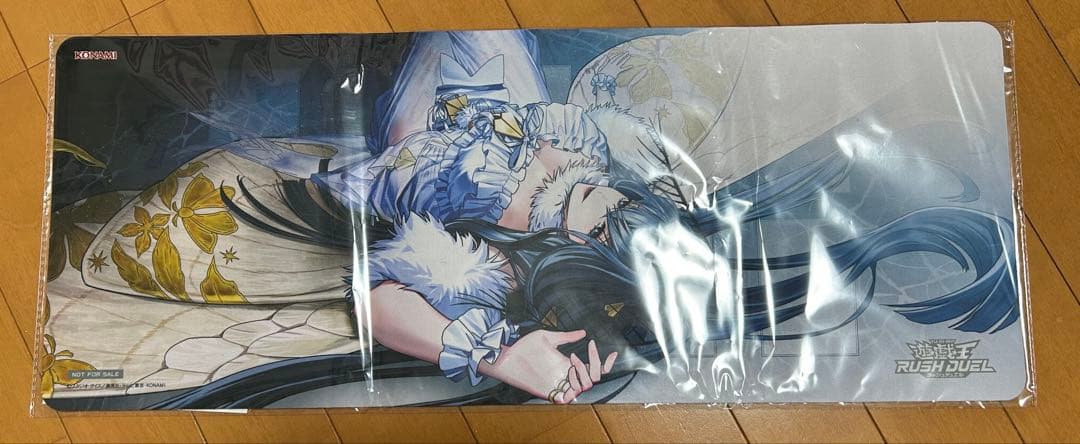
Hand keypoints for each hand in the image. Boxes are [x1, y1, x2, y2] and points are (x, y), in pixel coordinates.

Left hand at [480, 330, 616, 403]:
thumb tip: (582, 332)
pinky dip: (573, 386)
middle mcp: (566, 375)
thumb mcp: (548, 337)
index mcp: (568, 363)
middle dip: (594, 366)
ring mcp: (558, 384)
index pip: (593, 368)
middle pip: (593, 379)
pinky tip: (568, 371)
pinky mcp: (548, 392)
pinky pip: (568, 397)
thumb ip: (566, 336)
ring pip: (584, 387)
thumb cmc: (524, 347)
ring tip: (571, 360)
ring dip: (583, 373)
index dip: (605, 363)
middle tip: (582, 354)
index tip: (612, 353)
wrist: (506, 357)